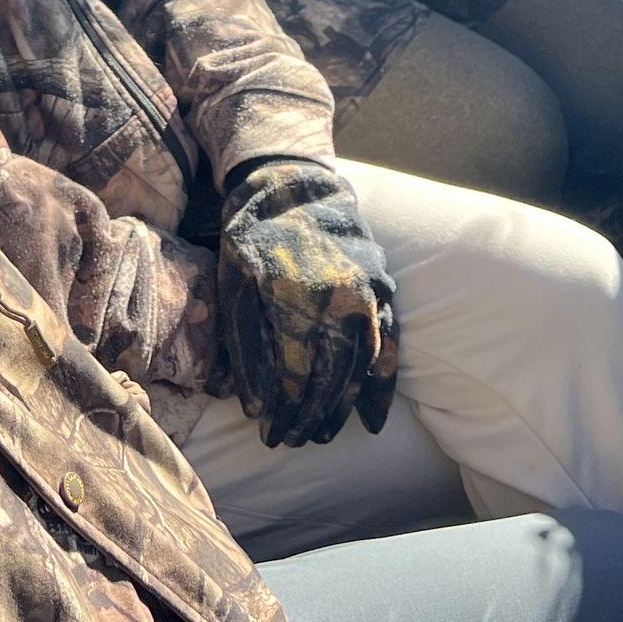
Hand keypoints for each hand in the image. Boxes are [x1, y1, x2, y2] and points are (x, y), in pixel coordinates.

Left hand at [216, 157, 397, 446]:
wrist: (293, 180)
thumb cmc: (252, 234)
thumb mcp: (233, 283)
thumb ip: (245, 345)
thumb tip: (255, 405)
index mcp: (296, 294)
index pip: (296, 375)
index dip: (284, 412)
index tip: (270, 435)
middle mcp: (340, 296)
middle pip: (331, 378)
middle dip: (310, 417)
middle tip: (292, 441)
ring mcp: (369, 291)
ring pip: (361, 367)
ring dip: (342, 408)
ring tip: (321, 434)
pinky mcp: (384, 286)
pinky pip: (389, 345)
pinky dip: (381, 385)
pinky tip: (371, 420)